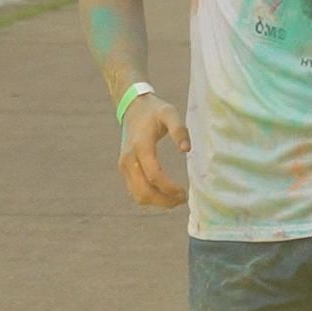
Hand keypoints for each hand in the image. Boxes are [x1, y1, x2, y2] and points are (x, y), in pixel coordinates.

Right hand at [117, 90, 188, 209]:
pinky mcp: (124, 170)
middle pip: (144, 192)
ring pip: (138, 196)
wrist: (132, 108)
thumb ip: (179, 129)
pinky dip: (150, 198)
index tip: (185, 192)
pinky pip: (135, 192)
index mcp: (140, 146)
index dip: (170, 188)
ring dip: (157, 202)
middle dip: (165, 200)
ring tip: (176, 199)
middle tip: (183, 199)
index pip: (154, 176)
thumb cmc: (154, 111)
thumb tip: (186, 149)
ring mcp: (124, 166)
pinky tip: (165, 194)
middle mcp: (129, 159)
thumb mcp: (170, 113)